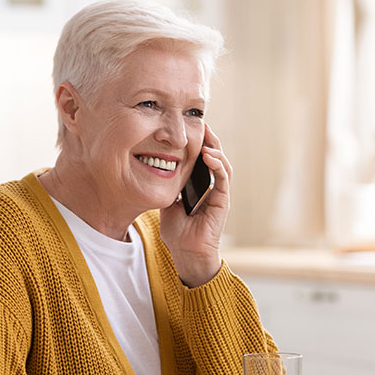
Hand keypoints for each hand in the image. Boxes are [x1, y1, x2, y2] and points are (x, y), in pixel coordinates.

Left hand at [159, 123, 231, 287]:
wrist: (186, 253)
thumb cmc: (177, 232)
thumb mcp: (165, 203)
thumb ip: (165, 186)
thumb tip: (151, 169)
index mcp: (198, 185)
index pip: (200, 158)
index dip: (196, 142)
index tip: (186, 126)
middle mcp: (211, 187)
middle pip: (213, 156)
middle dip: (207, 138)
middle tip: (198, 121)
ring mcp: (219, 193)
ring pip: (221, 163)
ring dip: (215, 147)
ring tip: (206, 132)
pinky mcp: (223, 201)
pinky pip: (223, 178)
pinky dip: (217, 165)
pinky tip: (209, 155)